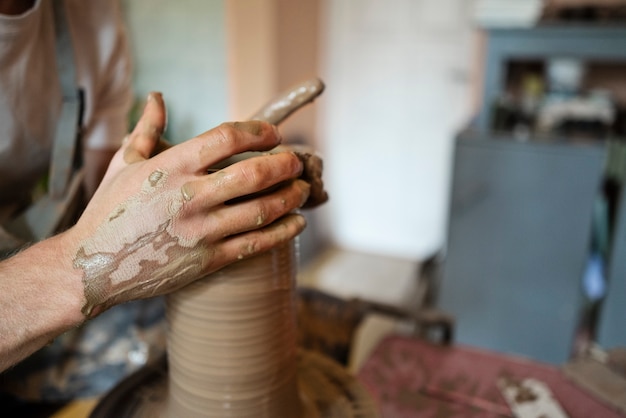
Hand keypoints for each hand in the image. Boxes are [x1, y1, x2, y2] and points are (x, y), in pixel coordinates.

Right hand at [68, 93, 309, 316]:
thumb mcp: (123, 164)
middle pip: (254, 174)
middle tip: (297, 162)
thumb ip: (146, 128)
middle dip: (285, 165)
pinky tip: (298, 223)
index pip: (227, 138)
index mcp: (171, 166)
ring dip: (291, 197)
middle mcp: (190, 196)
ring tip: (303, 189)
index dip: (258, 132)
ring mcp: (201, 231)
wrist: (91, 268)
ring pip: (262, 210)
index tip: (274, 135)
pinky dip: (284, 232)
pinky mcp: (208, 261)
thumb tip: (156, 96)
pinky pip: (256, 244)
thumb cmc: (109, 211)